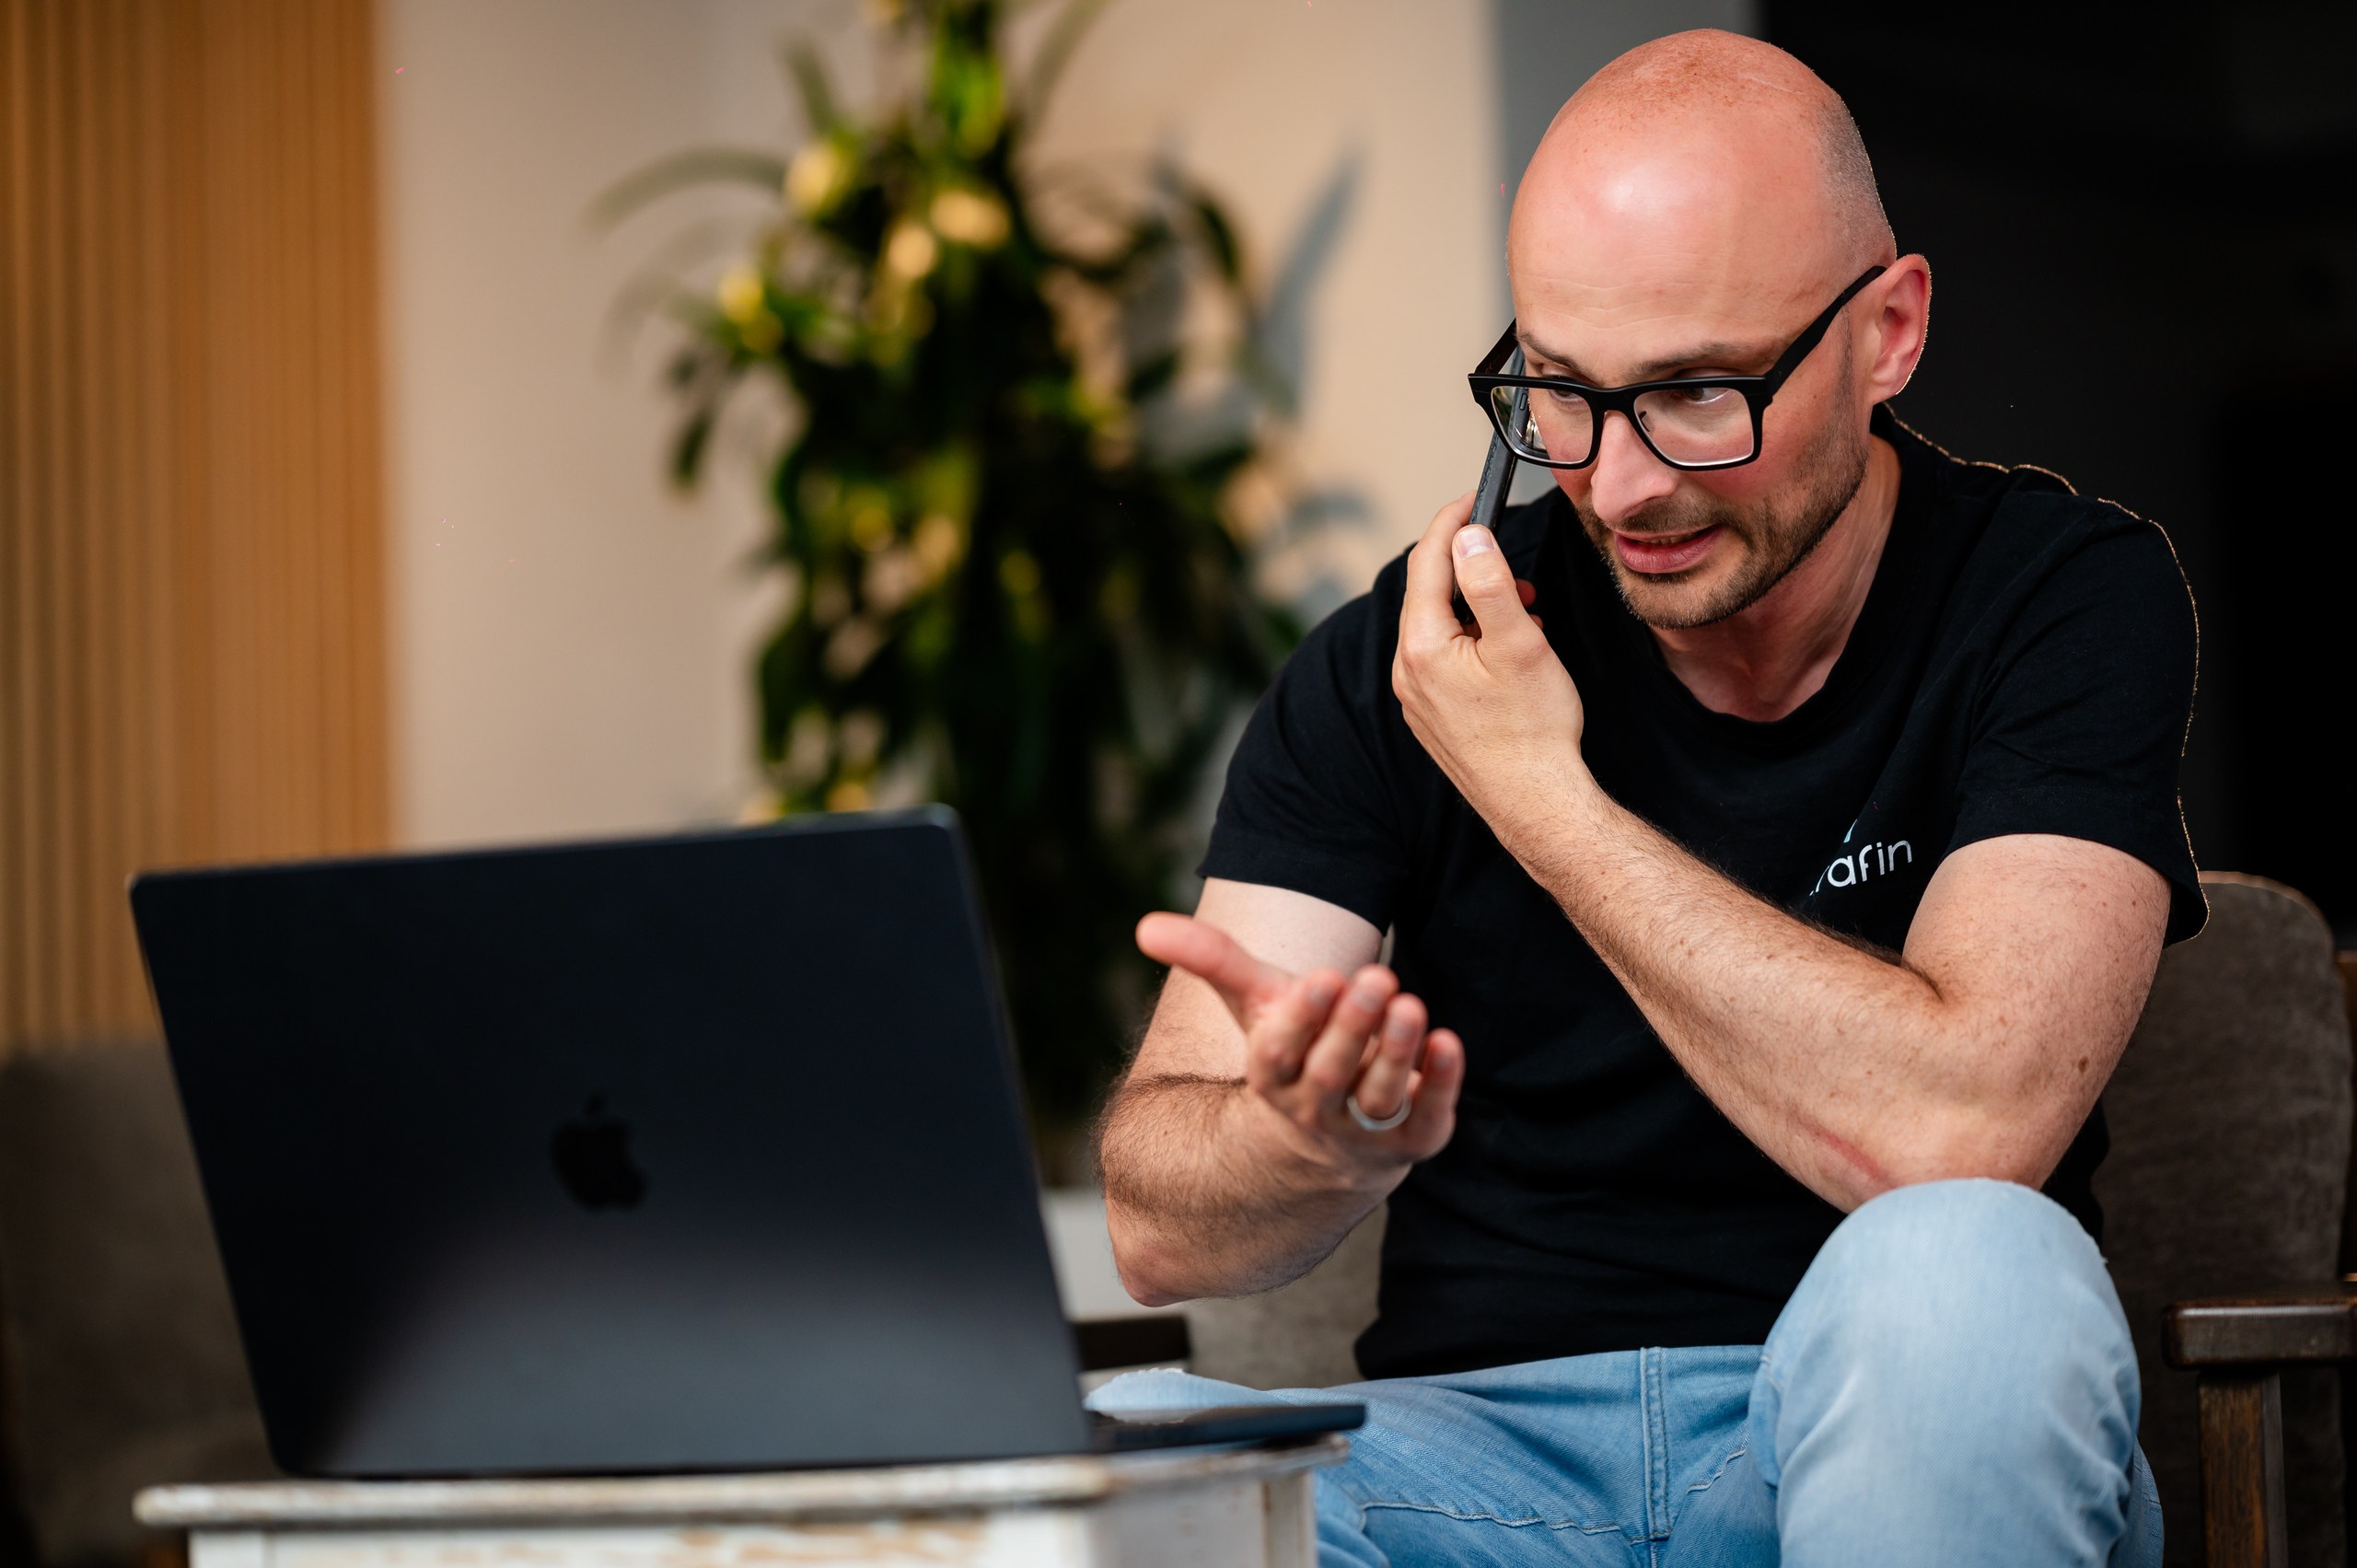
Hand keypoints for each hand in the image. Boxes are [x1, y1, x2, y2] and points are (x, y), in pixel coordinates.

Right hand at [1135, 912, 1461, 1175]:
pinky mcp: (1414, 1137)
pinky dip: (1441, 1082)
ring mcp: (1366, 1129)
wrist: (1332, 1139)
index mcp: (1272, 1078)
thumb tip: (1144, 925)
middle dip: (1353, 1026)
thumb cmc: (1293, 1052)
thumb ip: (1211, 961)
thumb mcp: (1255, 1004)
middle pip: (1331, 1073)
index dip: (1300, 1020)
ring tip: (1410, 1004)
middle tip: (1378, 976)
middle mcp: (1316, 1110)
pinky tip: (1449, 1042)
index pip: (1279, 1055)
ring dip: (1396, 1052)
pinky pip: (1429, 1115)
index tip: (1322, 976)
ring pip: (1379, 1096)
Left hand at [1392, 492, 1588, 836]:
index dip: (1451, 523)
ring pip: (1438, 627)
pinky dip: (1473, 640)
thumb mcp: (1520, 643)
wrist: (1535, 804)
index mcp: (1421, 646)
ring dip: (1476, 606)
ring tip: (1524, 611)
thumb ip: (1490, 583)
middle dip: (1469, 569)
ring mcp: (1416, 698)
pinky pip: (1444, 659)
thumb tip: (1468, 537)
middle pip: (1427, 594)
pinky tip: (1510, 651)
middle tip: (1515, 567)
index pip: (1426, 563)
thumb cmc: (1533, 729)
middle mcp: (1407, 672)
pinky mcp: (1432, 716)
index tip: (1474, 498)